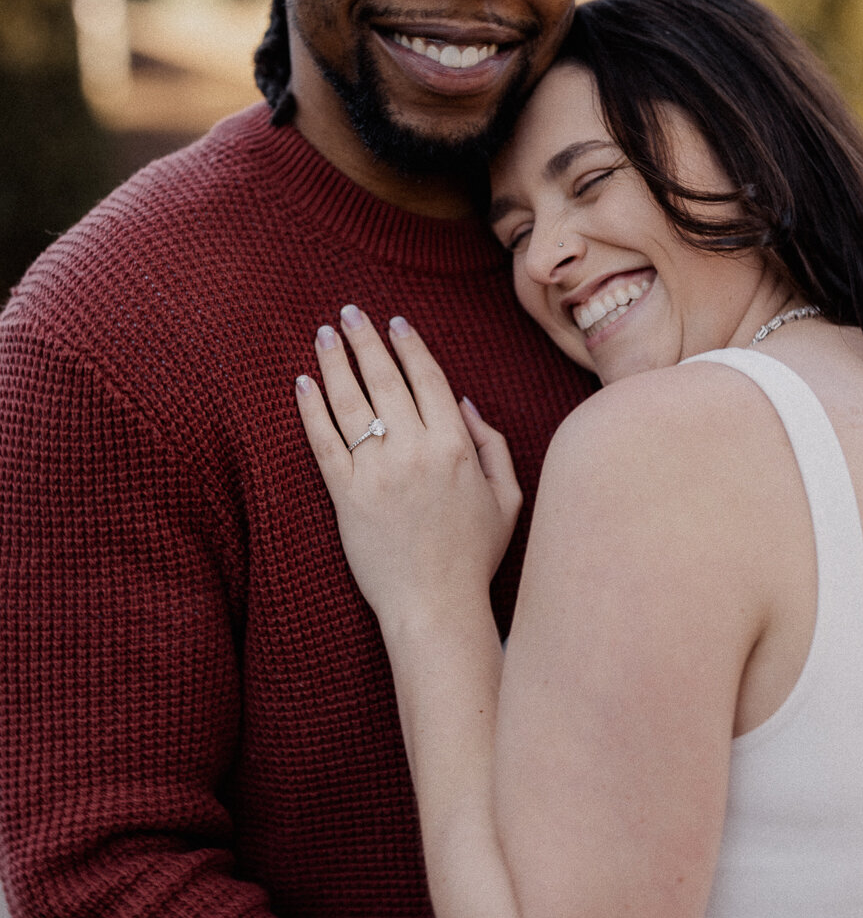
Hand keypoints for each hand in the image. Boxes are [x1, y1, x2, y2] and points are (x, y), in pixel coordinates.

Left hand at [296, 308, 521, 621]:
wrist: (435, 605)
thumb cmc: (473, 555)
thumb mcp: (507, 497)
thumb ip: (491, 445)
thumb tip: (464, 404)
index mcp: (456, 446)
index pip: (428, 380)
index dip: (409, 347)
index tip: (395, 323)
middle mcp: (415, 451)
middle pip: (384, 380)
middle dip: (366, 340)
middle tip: (349, 313)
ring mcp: (378, 473)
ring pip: (350, 403)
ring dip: (335, 363)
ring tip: (324, 335)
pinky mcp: (346, 496)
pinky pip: (324, 442)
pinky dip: (310, 409)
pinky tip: (302, 383)